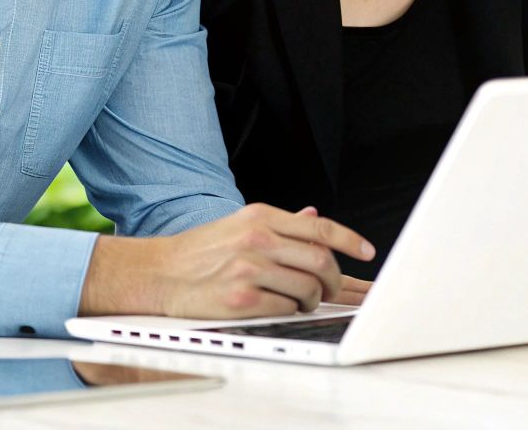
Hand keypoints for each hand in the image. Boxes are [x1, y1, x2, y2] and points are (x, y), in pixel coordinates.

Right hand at [79, 203, 373, 319]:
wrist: (159, 273)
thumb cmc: (200, 251)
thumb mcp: (239, 224)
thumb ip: (280, 223)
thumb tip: (314, 217)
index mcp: (260, 217)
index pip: (320, 228)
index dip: (351, 240)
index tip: (367, 251)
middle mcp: (257, 239)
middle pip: (320, 259)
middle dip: (333, 278)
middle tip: (329, 288)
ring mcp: (249, 268)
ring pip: (307, 286)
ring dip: (312, 298)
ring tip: (301, 299)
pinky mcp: (241, 298)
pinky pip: (286, 307)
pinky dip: (290, 310)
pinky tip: (280, 306)